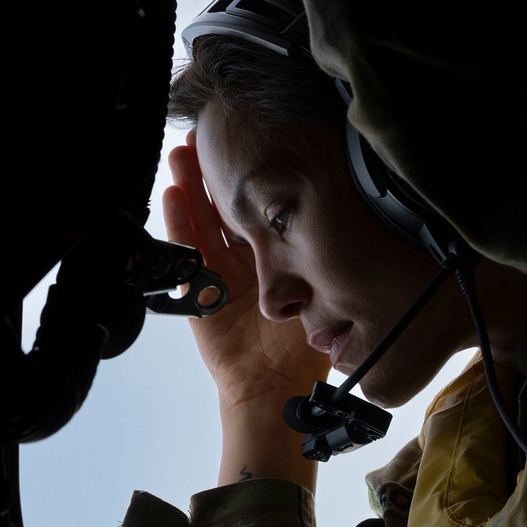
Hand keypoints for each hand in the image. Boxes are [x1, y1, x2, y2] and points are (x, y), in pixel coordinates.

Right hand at [164, 138, 328, 412]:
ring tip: (181, 153)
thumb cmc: (300, 352)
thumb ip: (322, 265)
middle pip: (225, 208)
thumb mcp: (319, 297)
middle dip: (214, 173)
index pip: (259, 212)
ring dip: (190, 187)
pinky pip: (185, 252)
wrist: (274, 391)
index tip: (249, 146)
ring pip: (201, 221)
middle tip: (206, 136)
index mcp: (273, 261)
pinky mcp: (196, 293)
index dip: (251, 182)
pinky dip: (178, 223)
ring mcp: (217, 275)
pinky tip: (172, 193)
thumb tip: (353, 221)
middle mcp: (243, 263)